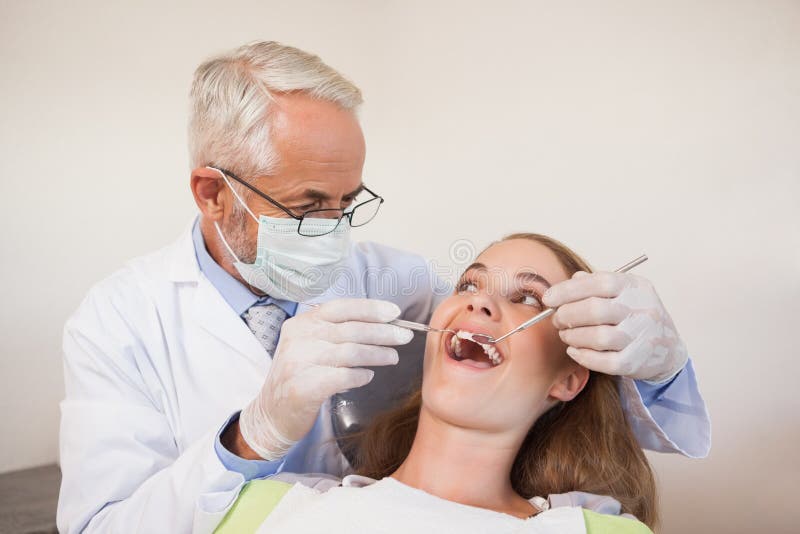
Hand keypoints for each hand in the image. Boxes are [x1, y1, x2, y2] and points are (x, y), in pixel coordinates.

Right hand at [236, 298, 412, 459]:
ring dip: (377, 354)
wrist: (271, 414)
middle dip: (383, 332)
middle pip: (350, 329)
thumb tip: (379, 323)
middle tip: (404, 336)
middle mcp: (298, 338)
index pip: (340, 308)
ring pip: (350, 352)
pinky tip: (368, 376)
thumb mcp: (309, 345)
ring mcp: (298, 362)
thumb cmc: (299, 377)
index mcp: (301, 323)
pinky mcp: (303, 387)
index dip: (370, 308)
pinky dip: (360, 375)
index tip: (395, 312)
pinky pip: (342, 376)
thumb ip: (335, 333)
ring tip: (392, 357)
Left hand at [542, 271, 687, 382]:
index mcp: (635, 287)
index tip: (549, 298)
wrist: (668, 349)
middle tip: (557, 319)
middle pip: (595, 310)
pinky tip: (574, 351)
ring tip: (566, 335)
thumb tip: (571, 280)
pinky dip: (583, 356)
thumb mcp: (623, 292)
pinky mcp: (635, 362)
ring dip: (573, 336)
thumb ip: (596, 283)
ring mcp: (640, 337)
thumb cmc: (636, 316)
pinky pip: (604, 361)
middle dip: (567, 315)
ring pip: (598, 337)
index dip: (568, 290)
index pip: (599, 282)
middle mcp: (641, 310)